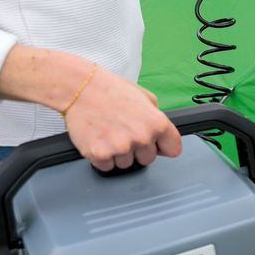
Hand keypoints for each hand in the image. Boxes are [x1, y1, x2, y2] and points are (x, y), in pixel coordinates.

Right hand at [63, 68, 181, 170]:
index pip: (173, 149)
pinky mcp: (100, 154)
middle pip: (147, 159)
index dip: (163, 146)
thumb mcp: (145, 97)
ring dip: (118, 154)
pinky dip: (102, 157)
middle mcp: (141, 137)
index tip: (157, 145)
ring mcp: (120, 147)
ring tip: (109, 132)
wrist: (80, 87)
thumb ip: (157, 118)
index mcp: (156, 123)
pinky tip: (99, 138)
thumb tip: (163, 135)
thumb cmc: (110, 90)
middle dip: (138, 150)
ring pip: (126, 164)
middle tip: (124, 132)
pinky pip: (106, 166)